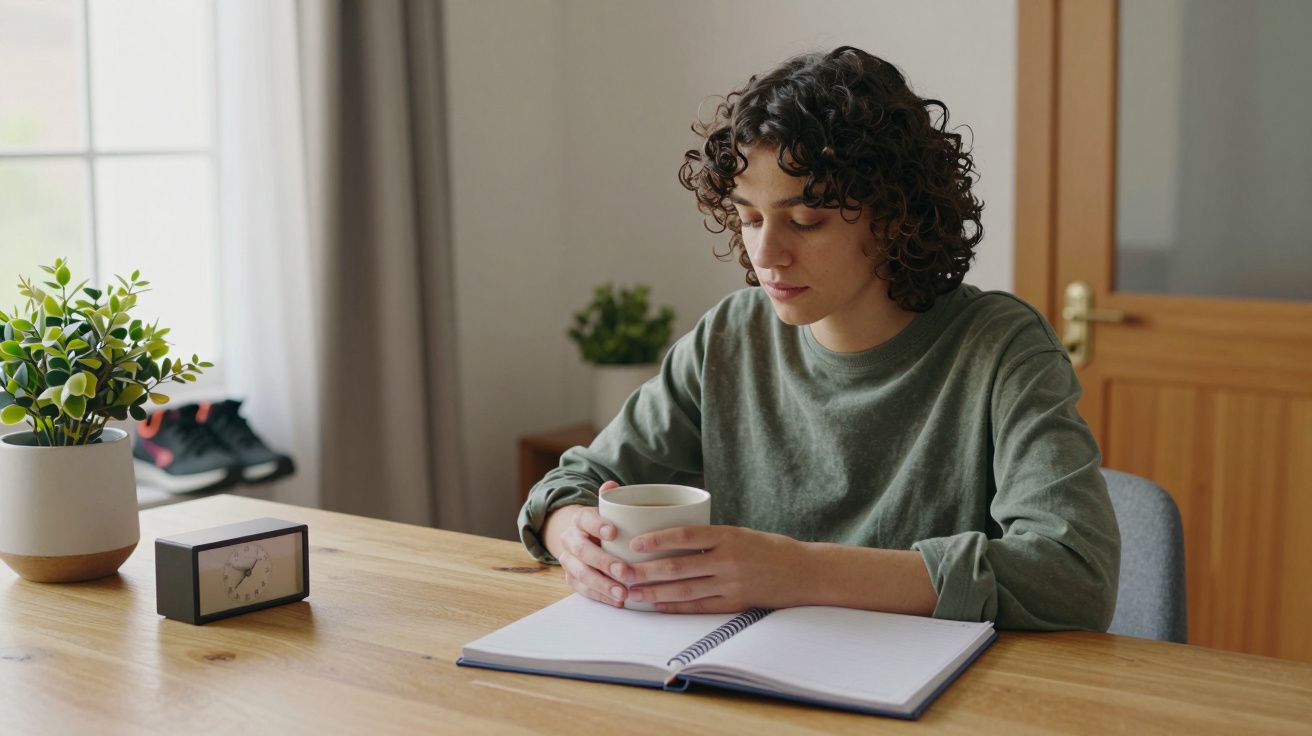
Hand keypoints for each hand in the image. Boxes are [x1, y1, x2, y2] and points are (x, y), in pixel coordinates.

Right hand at [543, 481, 634, 607]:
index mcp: (580, 519)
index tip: (614, 532)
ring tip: (623, 593)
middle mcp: (570, 539)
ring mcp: (568, 560)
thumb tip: (611, 486)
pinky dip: (600, 596)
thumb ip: (613, 499)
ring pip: (581, 574)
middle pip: (583, 551)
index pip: (586, 519)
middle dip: (604, 562)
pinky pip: (583, 589)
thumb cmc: (605, 524)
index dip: (598, 525)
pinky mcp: (571, 578)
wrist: (583, 538)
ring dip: (602, 584)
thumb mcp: (609, 510)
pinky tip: (617, 601)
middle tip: (624, 571)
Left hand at [621, 525, 802, 613]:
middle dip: (645, 571)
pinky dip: (676, 607)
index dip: (657, 539)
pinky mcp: (735, 603)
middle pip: (678, 566)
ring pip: (684, 589)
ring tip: (632, 593)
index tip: (634, 542)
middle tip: (621, 572)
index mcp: (727, 536)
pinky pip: (700, 607)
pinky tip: (658, 606)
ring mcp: (731, 584)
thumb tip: (672, 539)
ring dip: (655, 592)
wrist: (805, 572)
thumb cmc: (770, 549)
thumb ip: (710, 538)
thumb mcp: (740, 533)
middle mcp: (727, 560)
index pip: (684, 535)